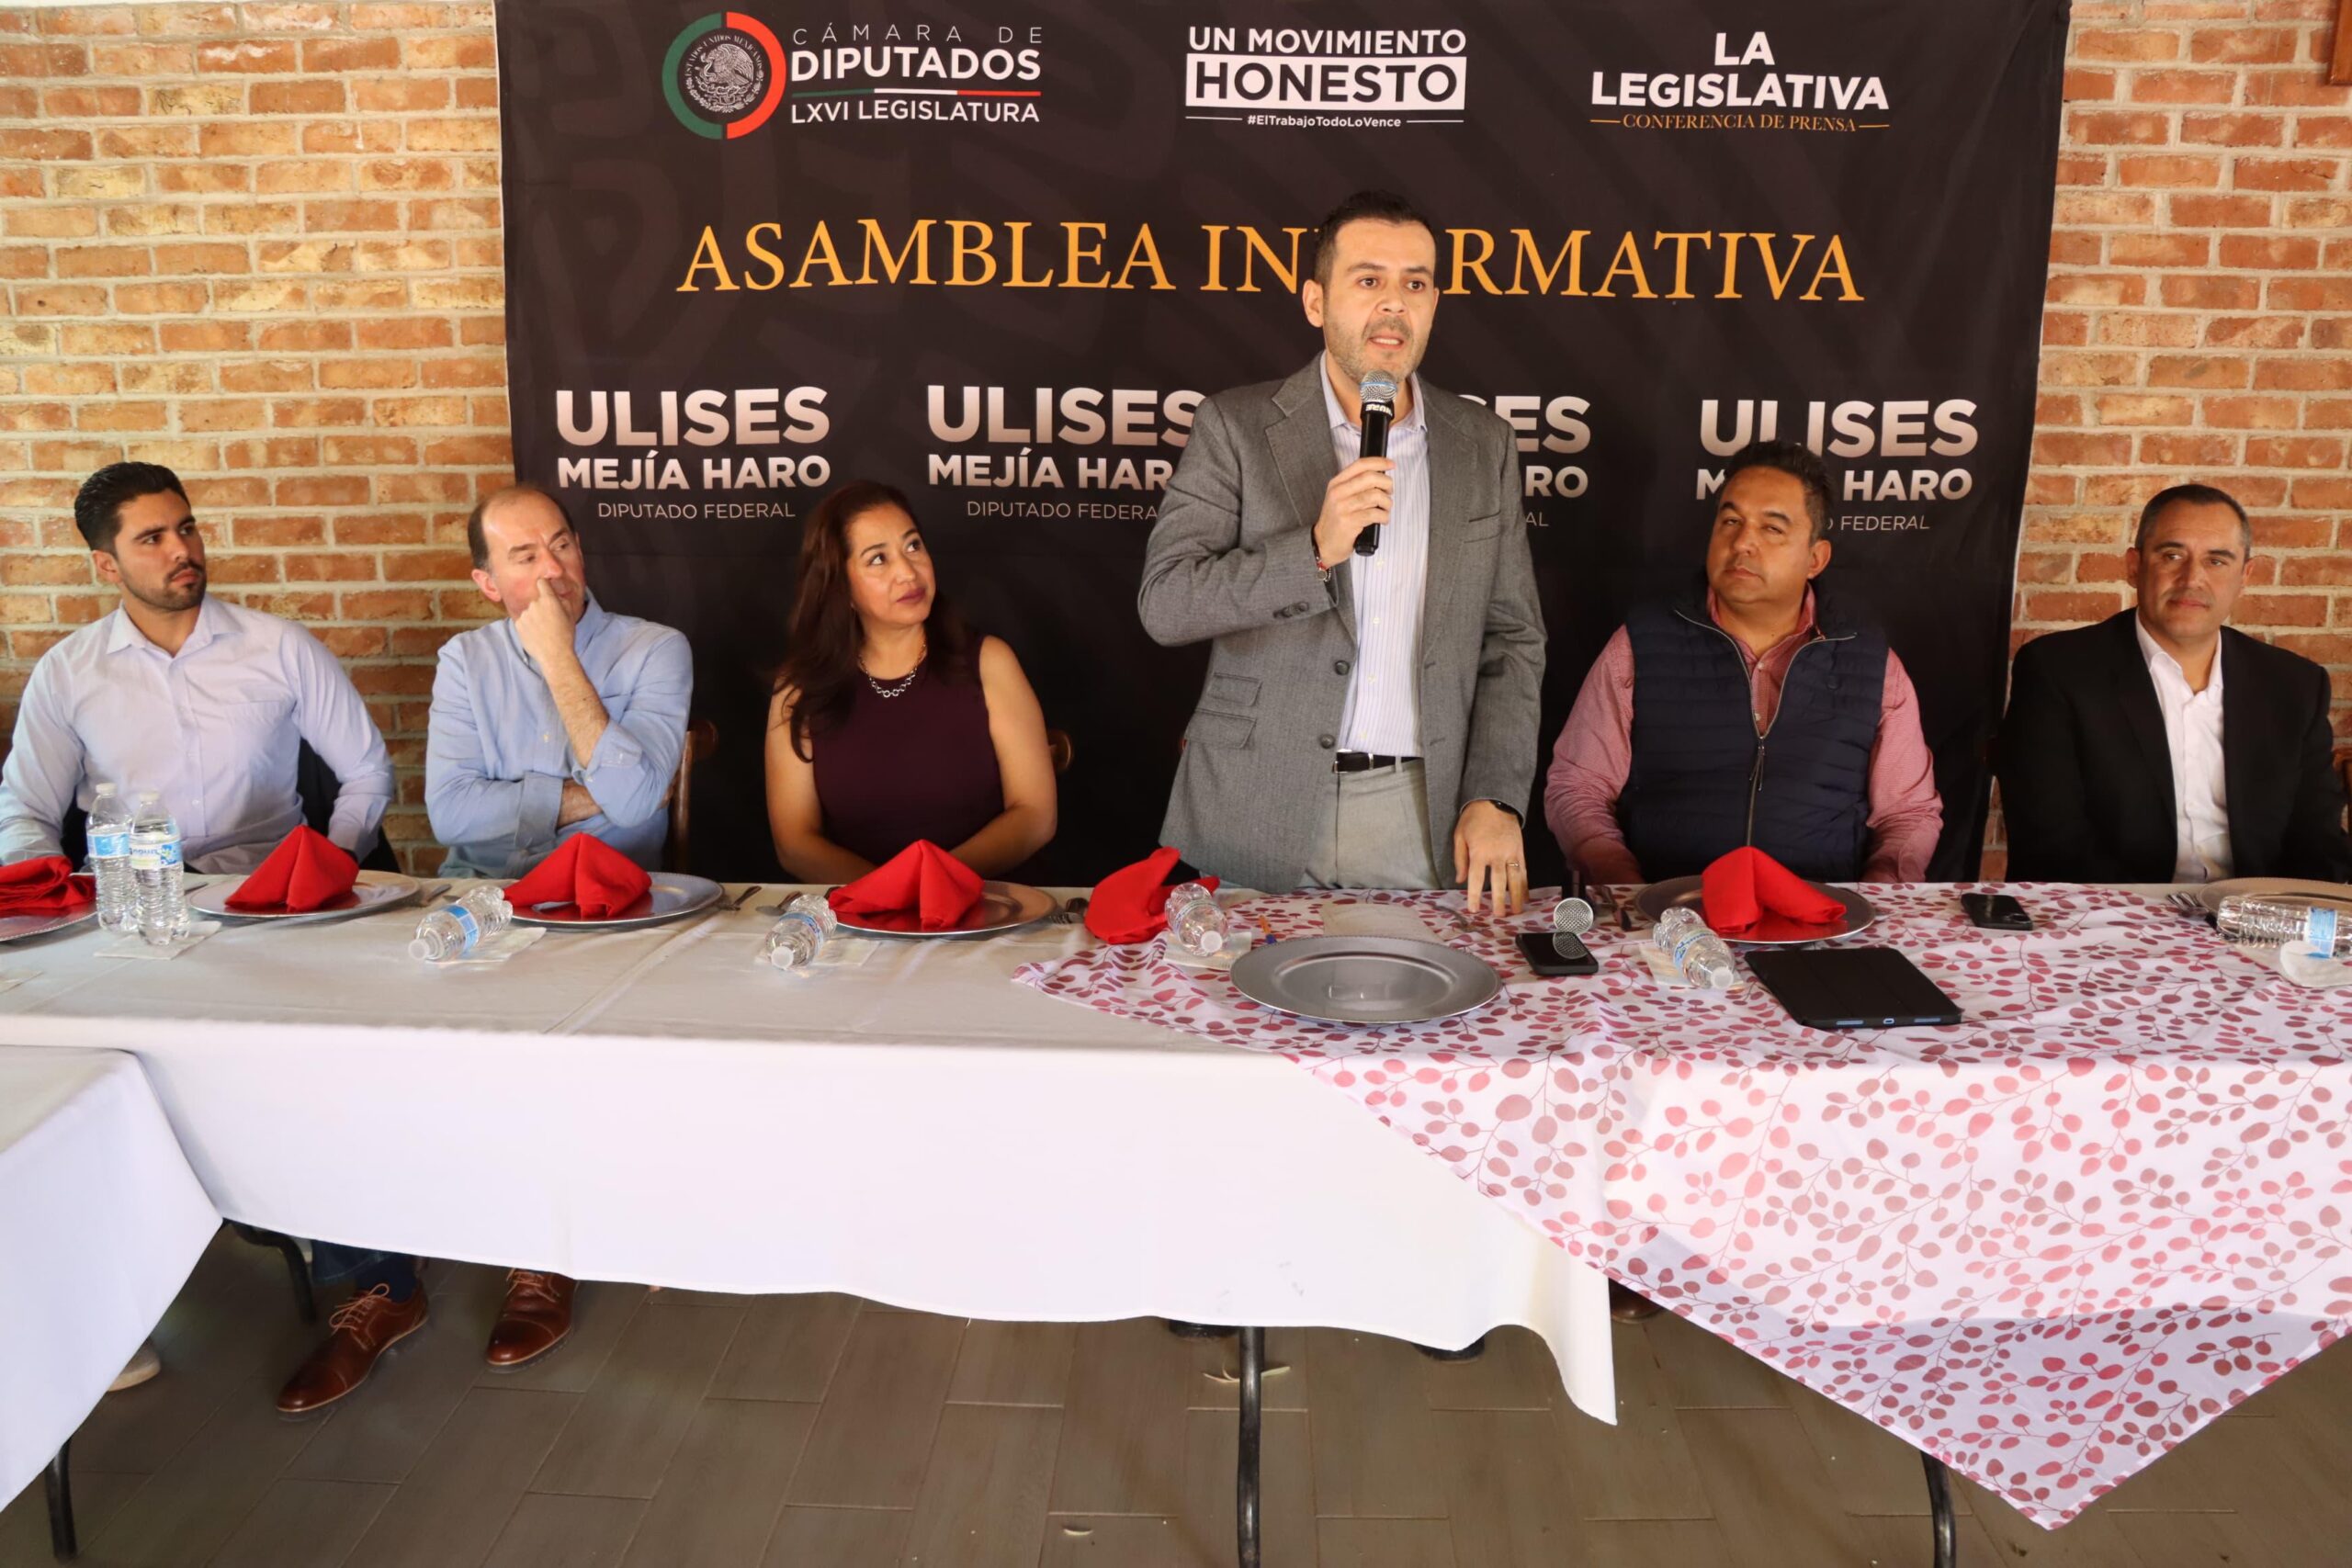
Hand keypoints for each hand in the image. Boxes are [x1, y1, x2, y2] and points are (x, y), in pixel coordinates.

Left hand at [514, 577, 577, 667]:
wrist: (554, 655)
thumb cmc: (565, 635)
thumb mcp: (570, 615)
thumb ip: (563, 601)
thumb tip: (557, 596)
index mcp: (549, 600)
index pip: (542, 583)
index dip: (544, 585)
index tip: (545, 589)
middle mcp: (534, 604)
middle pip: (536, 601)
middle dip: (541, 608)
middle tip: (549, 621)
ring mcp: (525, 614)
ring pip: (530, 612)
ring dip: (534, 618)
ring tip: (542, 630)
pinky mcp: (518, 624)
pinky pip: (523, 621)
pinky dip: (528, 626)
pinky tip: (536, 635)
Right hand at [1311, 456, 1395, 567]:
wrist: (1323, 543)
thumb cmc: (1337, 520)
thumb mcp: (1340, 498)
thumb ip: (1356, 485)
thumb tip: (1381, 477)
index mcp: (1336, 483)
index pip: (1360, 465)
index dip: (1379, 462)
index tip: (1391, 465)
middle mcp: (1338, 492)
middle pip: (1370, 477)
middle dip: (1386, 483)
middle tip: (1389, 491)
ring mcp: (1343, 507)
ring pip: (1375, 496)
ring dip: (1387, 503)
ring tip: (1385, 509)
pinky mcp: (1349, 522)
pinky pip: (1375, 514)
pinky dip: (1384, 516)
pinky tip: (1382, 519)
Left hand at [1453, 800, 1526, 916]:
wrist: (1494, 801)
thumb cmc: (1473, 818)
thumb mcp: (1459, 836)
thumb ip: (1460, 860)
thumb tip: (1460, 880)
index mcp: (1479, 852)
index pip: (1477, 879)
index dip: (1475, 896)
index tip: (1474, 909)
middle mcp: (1497, 855)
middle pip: (1499, 883)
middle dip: (1498, 901)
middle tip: (1498, 916)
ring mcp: (1511, 853)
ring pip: (1515, 879)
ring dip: (1516, 897)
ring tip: (1516, 911)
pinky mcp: (1520, 850)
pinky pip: (1524, 870)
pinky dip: (1525, 884)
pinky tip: (1525, 896)